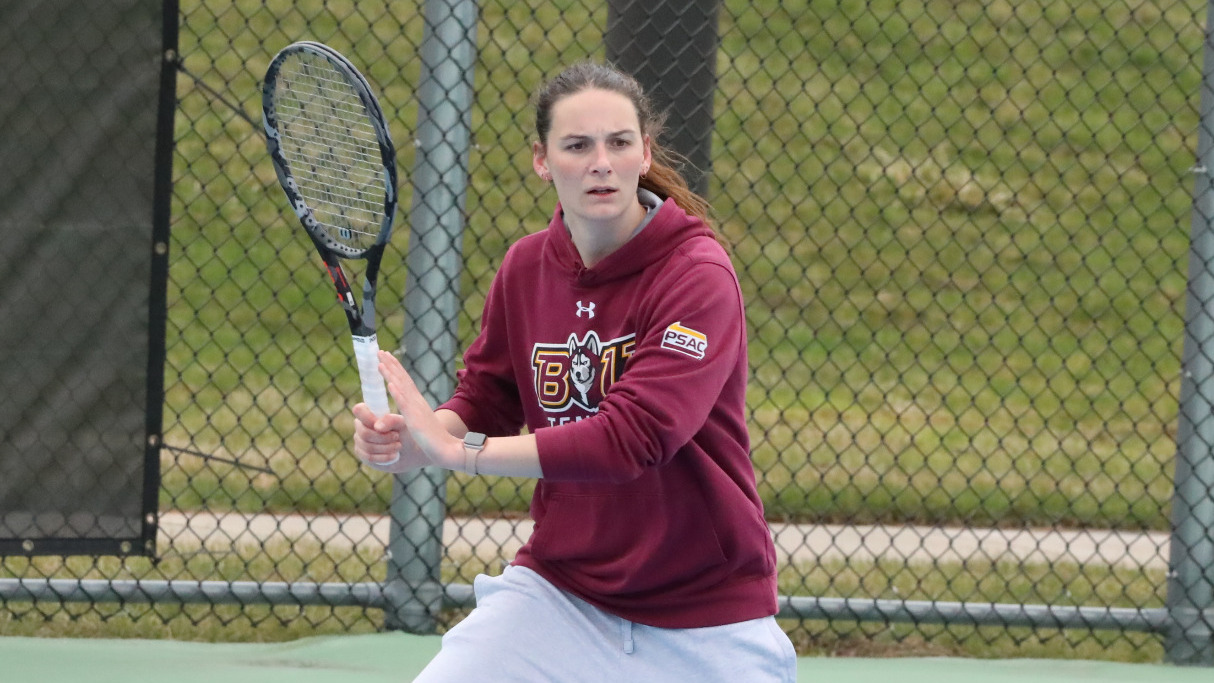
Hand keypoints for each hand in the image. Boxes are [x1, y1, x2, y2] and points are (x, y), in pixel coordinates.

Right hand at [352, 403, 429, 472]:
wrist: (409, 451)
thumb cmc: (405, 433)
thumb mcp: (403, 425)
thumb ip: (392, 420)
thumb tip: (377, 426)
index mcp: (369, 412)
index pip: (359, 410)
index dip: (368, 418)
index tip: (383, 425)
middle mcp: (361, 425)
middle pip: (364, 433)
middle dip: (384, 437)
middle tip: (397, 437)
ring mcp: (359, 440)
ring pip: (367, 446)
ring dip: (386, 448)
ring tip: (398, 446)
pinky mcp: (362, 454)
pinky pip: (369, 457)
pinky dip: (384, 457)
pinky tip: (394, 455)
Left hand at [376, 350, 463, 470]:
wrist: (448, 450)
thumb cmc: (434, 442)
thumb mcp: (419, 427)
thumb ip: (412, 419)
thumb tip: (408, 417)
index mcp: (417, 404)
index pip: (405, 382)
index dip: (395, 369)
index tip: (386, 357)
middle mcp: (417, 402)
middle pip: (403, 379)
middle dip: (391, 365)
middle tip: (380, 351)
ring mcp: (417, 410)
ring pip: (402, 387)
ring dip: (391, 373)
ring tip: (381, 361)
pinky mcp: (416, 420)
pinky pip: (405, 404)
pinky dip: (397, 393)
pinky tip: (390, 383)